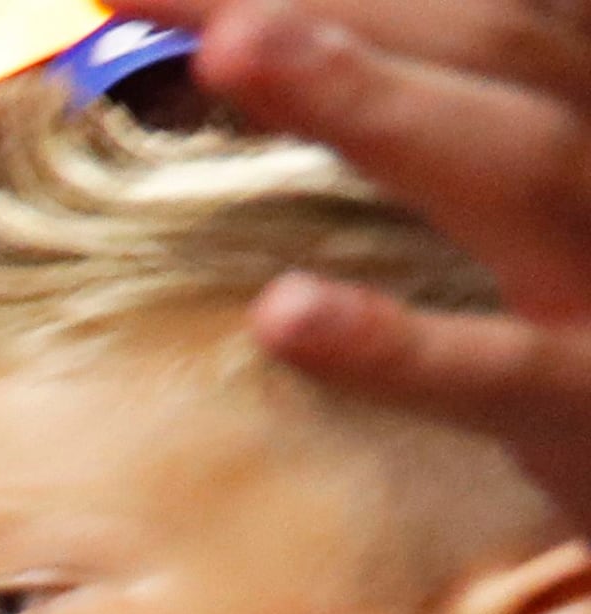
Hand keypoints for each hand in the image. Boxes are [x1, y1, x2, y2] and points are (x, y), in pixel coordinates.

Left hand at [174, 0, 590, 534]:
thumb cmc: (581, 321)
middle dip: (327, 1)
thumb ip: (420, 127)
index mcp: (586, 101)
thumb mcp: (518, 204)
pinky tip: (284, 313)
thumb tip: (245, 43)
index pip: (488, 10)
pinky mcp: (590, 400)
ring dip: (368, 97)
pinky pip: (500, 373)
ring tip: (231, 49)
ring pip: (520, 158)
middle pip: (495, 41)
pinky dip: (396, 345)